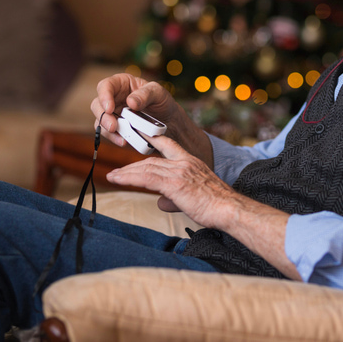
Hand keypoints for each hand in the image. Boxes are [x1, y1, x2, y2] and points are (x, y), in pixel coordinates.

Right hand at [90, 73, 212, 167]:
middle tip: (113, 126)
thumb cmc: (163, 102)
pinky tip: (124, 141)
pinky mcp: (116, 129)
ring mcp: (113, 114)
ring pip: (100, 121)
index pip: (106, 86)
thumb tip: (130, 102)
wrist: (170, 122)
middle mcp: (114, 98)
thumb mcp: (159, 94)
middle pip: (97, 105)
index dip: (104, 96)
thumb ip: (146, 94)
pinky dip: (115, 138)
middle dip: (103, 116)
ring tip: (122, 137)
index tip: (110, 108)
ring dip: (108, 130)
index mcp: (122, 84)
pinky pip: (109, 134)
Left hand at [106, 135, 235, 227]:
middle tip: (118, 170)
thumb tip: (160, 202)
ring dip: (126, 172)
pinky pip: (145, 178)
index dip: (153, 139)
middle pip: (151, 160)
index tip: (142, 135)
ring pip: (146, 168)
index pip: (169, 145)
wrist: (229, 208)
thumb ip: (175, 198)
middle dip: (132, 165)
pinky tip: (118, 179)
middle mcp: (184, 163)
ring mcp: (179, 172)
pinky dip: (129, 178)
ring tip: (113, 176)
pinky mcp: (174, 184)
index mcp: (191, 162)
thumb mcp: (194, 197)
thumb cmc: (217, 205)